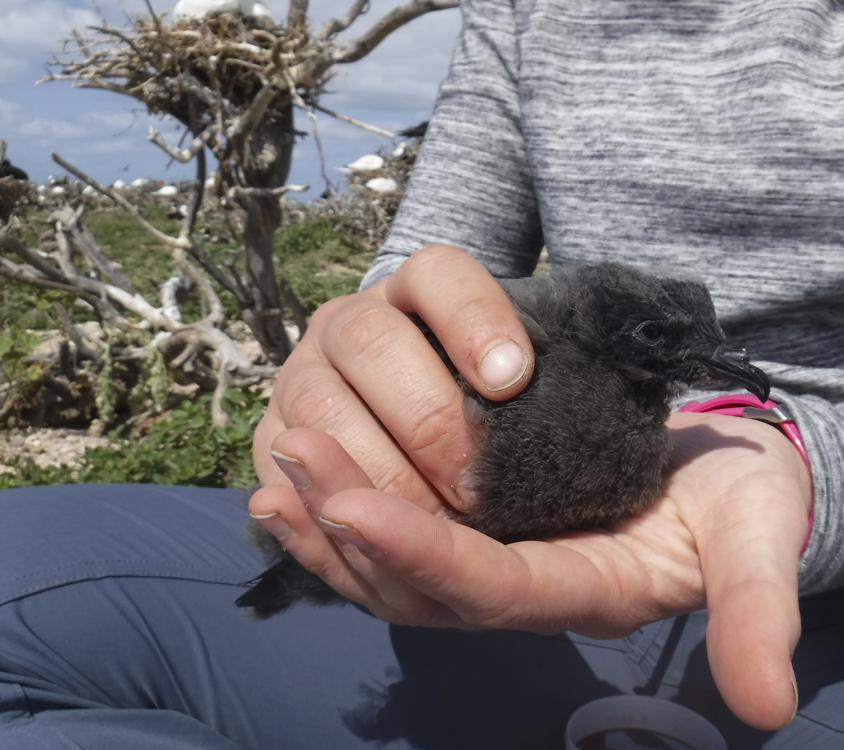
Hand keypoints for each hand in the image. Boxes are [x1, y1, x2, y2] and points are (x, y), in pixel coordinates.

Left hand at [248, 411, 811, 730]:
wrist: (731, 483)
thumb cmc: (748, 506)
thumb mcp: (760, 548)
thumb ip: (758, 616)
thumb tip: (768, 709)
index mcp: (585, 591)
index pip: (488, 588)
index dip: (419, 553)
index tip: (348, 501)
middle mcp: (528, 590)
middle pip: (419, 584)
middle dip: (350, 527)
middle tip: (292, 458)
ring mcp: (500, 566)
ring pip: (395, 569)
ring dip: (330, 521)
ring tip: (277, 465)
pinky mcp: (486, 535)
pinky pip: (399, 539)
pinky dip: (344, 513)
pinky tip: (296, 478)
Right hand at [253, 244, 534, 514]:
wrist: (426, 447)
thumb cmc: (496, 416)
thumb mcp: (518, 384)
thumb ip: (524, 373)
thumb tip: (523, 381)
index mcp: (414, 291)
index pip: (438, 276)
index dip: (472, 319)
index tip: (513, 379)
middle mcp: (348, 323)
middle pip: (370, 341)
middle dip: (427, 420)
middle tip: (477, 486)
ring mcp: (301, 377)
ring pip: (320, 409)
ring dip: (376, 473)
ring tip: (430, 523)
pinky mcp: (272, 440)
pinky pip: (276, 468)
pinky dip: (307, 504)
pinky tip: (331, 520)